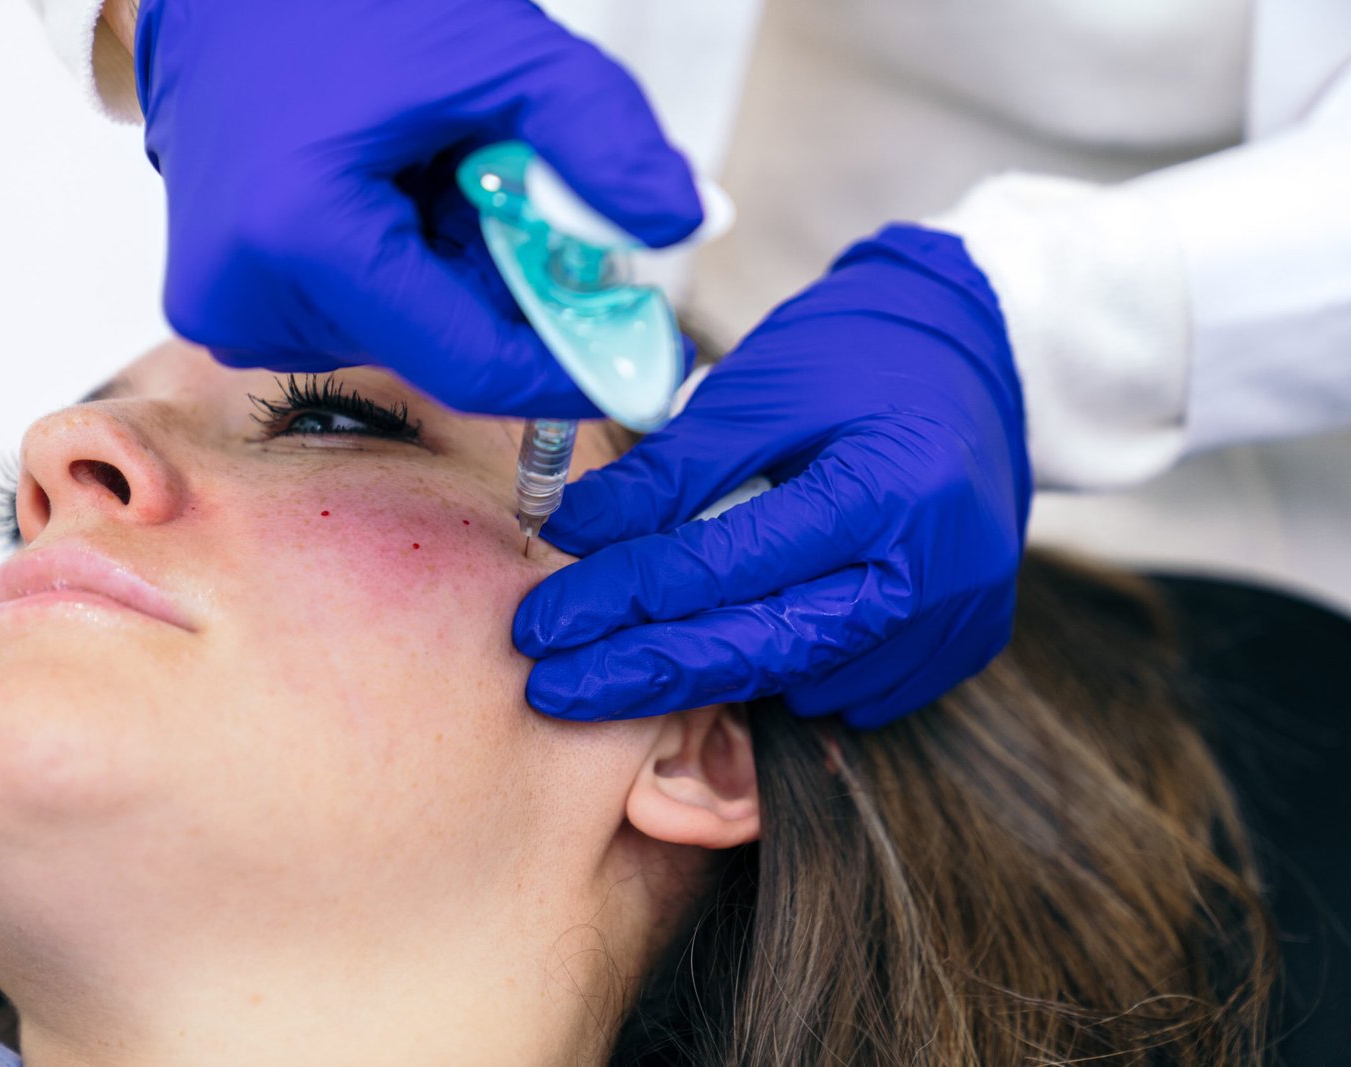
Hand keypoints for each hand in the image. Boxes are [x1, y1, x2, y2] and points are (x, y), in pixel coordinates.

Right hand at [133, 0, 702, 415]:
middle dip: (513, 295)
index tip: (646, 356)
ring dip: (457, 281)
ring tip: (432, 179)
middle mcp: (250, 300)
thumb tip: (682, 224)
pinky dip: (410, 277)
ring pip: (410, 342)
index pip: (472, 367)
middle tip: (529, 202)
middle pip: (445, 354)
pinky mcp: (231, 311)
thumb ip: (599, 137)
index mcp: (302, 238)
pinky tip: (390, 202)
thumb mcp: (493, 50)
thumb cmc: (338, 4)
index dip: (570, 369)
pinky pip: (365, 324)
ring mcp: (233, 315)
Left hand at [513, 226, 1031, 727]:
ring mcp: (957, 618)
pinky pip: (849, 689)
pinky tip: (732, 642)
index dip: (623, 600)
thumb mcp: (759, 388)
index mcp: (887, 488)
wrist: (980, 354)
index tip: (542, 625)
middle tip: (553, 687)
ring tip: (627, 656)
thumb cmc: (858, 355)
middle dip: (646, 675)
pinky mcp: (961, 644)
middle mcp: (934, 571)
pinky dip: (782, 673)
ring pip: (801, 680)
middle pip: (764, 648)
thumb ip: (672, 471)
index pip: (726, 566)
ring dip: (712, 673)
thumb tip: (574, 534)